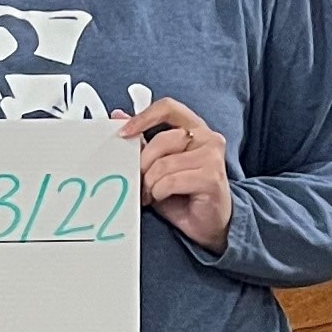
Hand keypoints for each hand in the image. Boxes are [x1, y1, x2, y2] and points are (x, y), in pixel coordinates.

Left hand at [115, 95, 230, 253]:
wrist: (207, 223)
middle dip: (143, 163)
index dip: (143, 117)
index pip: (167, 108)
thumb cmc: (182, 192)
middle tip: (139, 180)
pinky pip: (171, 181)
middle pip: (162, 140)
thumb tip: (118, 115)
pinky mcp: (212, 178)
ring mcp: (212, 157)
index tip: (123, 133)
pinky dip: (159, 192)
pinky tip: (162, 198)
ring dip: (150, 183)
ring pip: (164, 164)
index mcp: (194, 127)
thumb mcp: (157, 164)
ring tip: (151, 193)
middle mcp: (207, 137)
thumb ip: (142, 140)